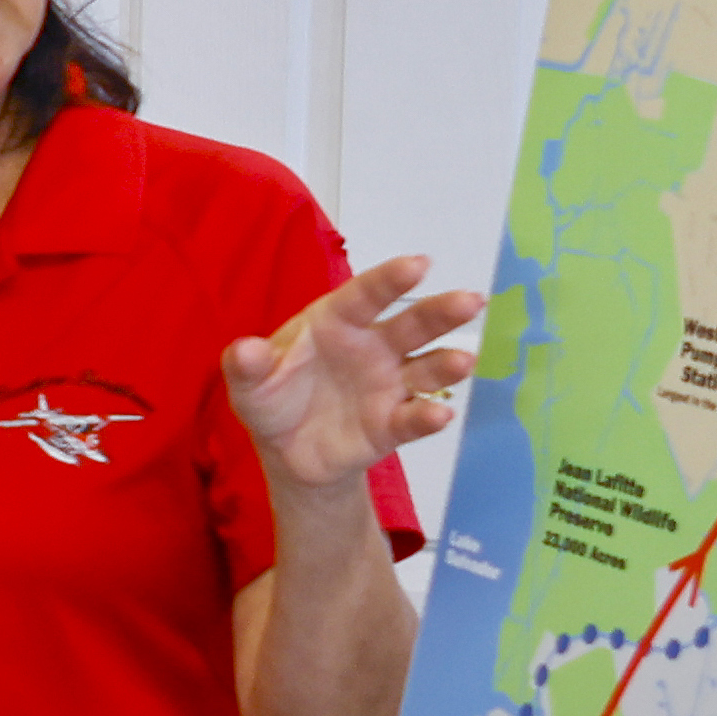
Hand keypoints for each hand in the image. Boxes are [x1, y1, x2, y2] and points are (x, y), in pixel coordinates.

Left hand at [222, 252, 483, 499]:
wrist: (287, 451)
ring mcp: (388, 384)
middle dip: (441, 312)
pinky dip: (427, 417)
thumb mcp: (250, 385)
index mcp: (337, 323)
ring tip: (464, 361)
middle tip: (471, 301)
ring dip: (446, 364)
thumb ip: (248, 367)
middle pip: (412, 325)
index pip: (365, 296)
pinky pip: (413, 418)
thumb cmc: (272, 399)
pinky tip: (439, 414)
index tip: (419, 263)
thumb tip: (245, 351)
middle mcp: (373, 347)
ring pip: (425, 368)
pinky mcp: (392, 424)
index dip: (390, 280)